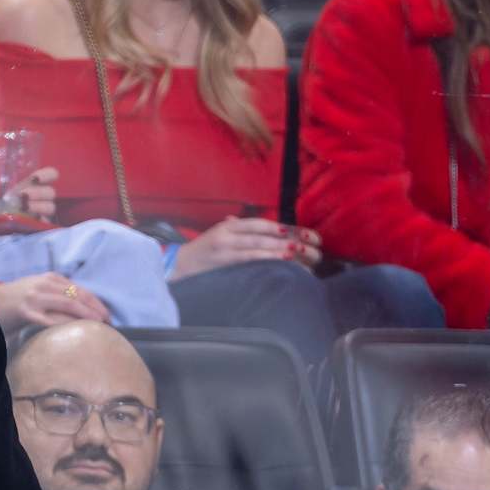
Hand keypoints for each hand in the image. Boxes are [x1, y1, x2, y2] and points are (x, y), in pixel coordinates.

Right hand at [0, 272, 110, 335]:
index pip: (80, 289)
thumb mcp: (39, 290)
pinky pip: (51, 319)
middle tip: (107, 322)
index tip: (106, 314)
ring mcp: (35, 298)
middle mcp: (44, 285)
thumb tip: (82, 308)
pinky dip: (66, 324)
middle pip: (77, 296)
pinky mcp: (26, 312)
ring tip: (97, 325)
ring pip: (68, 305)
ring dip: (86, 315)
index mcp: (50, 278)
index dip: (96, 302)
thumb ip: (58, 294)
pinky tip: (76, 330)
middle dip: (95, 309)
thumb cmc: (17, 301)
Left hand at [3, 166, 57, 218]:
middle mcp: (39, 198)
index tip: (36, 178)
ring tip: (23, 209)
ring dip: (38, 206)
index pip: (49, 175)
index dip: (47, 174)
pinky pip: (47, 223)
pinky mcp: (41, 226)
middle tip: (23, 195)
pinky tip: (28, 221)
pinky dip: (39, 221)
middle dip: (38, 192)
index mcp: (31, 185)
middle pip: (50, 192)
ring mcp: (42, 213)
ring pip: (50, 207)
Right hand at [170, 217, 318, 280]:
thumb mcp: (217, 236)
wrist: (176, 266)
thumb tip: (263, 228)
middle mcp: (228, 232)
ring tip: (304, 253)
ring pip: (260, 245)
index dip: (285, 227)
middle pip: (266, 233)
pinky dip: (267, 258)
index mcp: (229, 225)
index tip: (306, 233)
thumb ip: (238, 229)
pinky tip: (282, 260)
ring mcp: (225, 246)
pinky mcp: (223, 261)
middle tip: (314, 245)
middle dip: (292, 238)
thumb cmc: (200, 253)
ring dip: (283, 249)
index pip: (262, 223)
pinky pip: (250, 258)